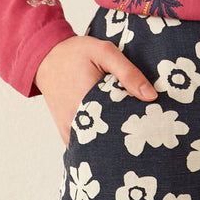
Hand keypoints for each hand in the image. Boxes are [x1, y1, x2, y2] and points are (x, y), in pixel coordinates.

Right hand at [34, 35, 156, 143]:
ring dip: (113, 142)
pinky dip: (98, 145)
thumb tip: (150, 96)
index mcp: (87, 102)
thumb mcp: (105, 52)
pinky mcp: (66, 132)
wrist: (46, 58)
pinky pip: (84, 147)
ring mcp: (69, 130)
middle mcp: (76, 121)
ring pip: (96, 147)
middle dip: (128, 137)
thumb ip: (127, 73)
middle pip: (109, 140)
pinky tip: (113, 137)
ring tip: (131, 133)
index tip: (153, 125)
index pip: (120, 125)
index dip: (138, 127)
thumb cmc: (76, 53)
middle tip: (147, 132)